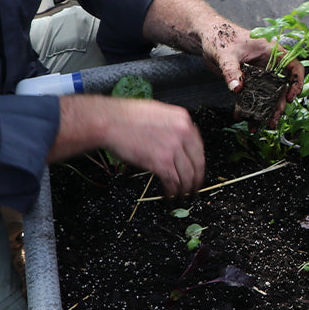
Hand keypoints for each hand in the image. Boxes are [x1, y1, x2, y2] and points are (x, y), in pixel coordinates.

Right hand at [51, 95, 204, 196]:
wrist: (109, 122)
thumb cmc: (125, 117)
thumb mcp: (157, 113)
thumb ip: (171, 126)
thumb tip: (176, 141)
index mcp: (183, 119)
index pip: (199, 146)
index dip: (198, 163)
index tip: (197, 170)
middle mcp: (183, 133)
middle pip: (197, 163)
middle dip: (196, 179)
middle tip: (194, 188)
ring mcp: (173, 148)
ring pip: (187, 175)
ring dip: (186, 189)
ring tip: (183, 196)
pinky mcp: (161, 162)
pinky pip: (173, 181)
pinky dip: (172, 192)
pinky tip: (169, 196)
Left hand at [207, 24, 303, 123]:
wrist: (206, 37)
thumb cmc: (220, 37)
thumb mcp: (226, 54)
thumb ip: (232, 71)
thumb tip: (237, 90)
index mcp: (271, 52)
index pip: (293, 67)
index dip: (296, 82)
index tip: (290, 97)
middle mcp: (268, 64)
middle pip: (281, 87)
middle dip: (277, 106)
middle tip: (271, 122)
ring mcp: (258, 74)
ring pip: (267, 95)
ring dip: (263, 111)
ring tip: (256, 126)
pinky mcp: (248, 81)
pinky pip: (252, 97)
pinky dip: (247, 107)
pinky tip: (241, 116)